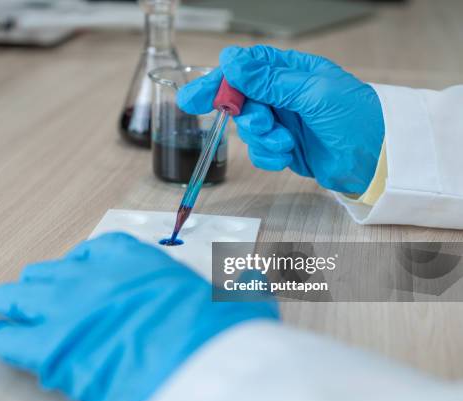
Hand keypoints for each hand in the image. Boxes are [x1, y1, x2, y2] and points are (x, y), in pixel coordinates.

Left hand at [0, 232, 277, 400]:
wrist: (199, 360)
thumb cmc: (217, 327)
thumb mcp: (234, 292)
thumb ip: (232, 281)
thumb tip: (249, 279)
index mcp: (131, 256)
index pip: (96, 249)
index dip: (81, 262)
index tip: (77, 269)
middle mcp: (92, 275)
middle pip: (50, 271)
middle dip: (42, 281)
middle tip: (33, 289)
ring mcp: (67, 307)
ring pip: (22, 296)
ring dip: (13, 300)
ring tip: (4, 302)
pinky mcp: (52, 348)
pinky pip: (11, 339)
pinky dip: (5, 338)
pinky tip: (2, 337)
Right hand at [177, 45, 384, 194]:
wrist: (378, 160)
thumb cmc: (357, 118)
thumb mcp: (312, 92)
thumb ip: (269, 81)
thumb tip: (232, 63)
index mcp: (291, 71)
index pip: (246, 68)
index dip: (220, 80)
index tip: (197, 96)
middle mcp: (283, 95)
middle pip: (241, 99)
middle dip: (243, 114)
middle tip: (257, 123)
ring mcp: (283, 121)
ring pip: (248, 128)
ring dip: (261, 138)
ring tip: (284, 141)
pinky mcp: (284, 147)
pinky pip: (259, 151)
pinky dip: (268, 155)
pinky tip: (287, 156)